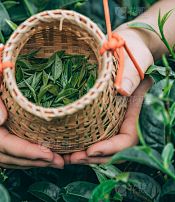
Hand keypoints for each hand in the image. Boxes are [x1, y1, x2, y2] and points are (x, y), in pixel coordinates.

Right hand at [0, 35, 63, 168]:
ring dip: (31, 160)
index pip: (1, 142)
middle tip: (60, 162)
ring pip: (6, 154)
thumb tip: (0, 119)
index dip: (26, 151)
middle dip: (33, 161)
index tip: (49, 154)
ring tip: (56, 160)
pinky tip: (40, 150)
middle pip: (5, 155)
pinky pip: (7, 146)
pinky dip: (24, 152)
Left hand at [63, 27, 153, 164]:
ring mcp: (113, 116)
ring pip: (102, 142)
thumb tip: (123, 91)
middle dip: (93, 156)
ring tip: (64, 156)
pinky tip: (65, 142)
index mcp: (136, 109)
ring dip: (85, 152)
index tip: (91, 150)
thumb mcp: (135, 59)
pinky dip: (81, 139)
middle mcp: (124, 117)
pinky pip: (94, 130)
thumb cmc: (134, 49)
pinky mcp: (101, 111)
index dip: (110, 148)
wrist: (128, 43)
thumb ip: (131, 74)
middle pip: (112, 148)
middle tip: (71, 159)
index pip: (127, 138)